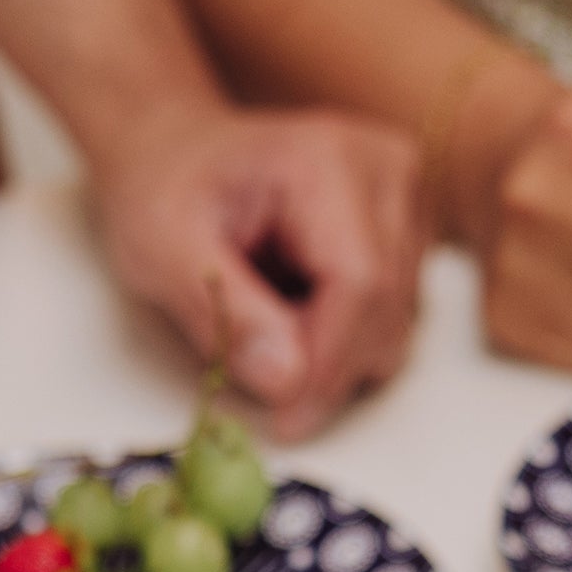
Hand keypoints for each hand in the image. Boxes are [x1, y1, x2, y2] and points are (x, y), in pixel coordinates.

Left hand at [90, 105, 423, 438]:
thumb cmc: (162, 190)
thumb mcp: (162, 248)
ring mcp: (407, 197)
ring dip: (334, 354)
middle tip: (255, 374)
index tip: (287, 420)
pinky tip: (293, 311)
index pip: (360, 283)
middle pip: (388, 310)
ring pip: (398, 322)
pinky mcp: (409, 228)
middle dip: (328, 369)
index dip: (328, 365)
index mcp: (328, 159)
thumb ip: (223, 312)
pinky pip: (395, 315)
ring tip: (265, 325)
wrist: (175, 152)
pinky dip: (345, 337)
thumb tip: (287, 383)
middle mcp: (386, 169)